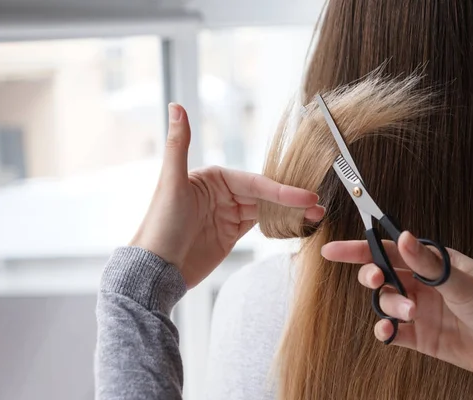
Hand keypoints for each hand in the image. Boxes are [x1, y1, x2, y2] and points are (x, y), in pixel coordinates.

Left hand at [131, 103, 323, 287]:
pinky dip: (279, 224)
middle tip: (318, 206)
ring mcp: (228, 214)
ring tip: (315, 217)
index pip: (254, 181)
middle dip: (291, 201)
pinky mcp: (231, 234)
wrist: (154, 270)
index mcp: (212, 177)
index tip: (306, 196)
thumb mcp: (171, 182)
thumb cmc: (159, 224)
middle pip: (264, 195)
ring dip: (290, 213)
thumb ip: (179, 144)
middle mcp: (222, 193)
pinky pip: (261, 225)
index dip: (281, 189)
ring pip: (266, 210)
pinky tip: (296, 224)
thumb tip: (176, 104)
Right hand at [321, 231, 472, 376]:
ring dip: (388, 306)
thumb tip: (404, 236)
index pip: (389, 249)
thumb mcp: (465, 282)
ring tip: (409, 314)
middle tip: (378, 281)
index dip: (359, 249)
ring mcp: (420, 309)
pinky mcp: (420, 335)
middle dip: (372, 276)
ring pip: (386, 302)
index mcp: (433, 262)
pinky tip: (388, 332)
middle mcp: (422, 283)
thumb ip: (429, 263)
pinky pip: (392, 331)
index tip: (333, 251)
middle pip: (381, 275)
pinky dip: (385, 331)